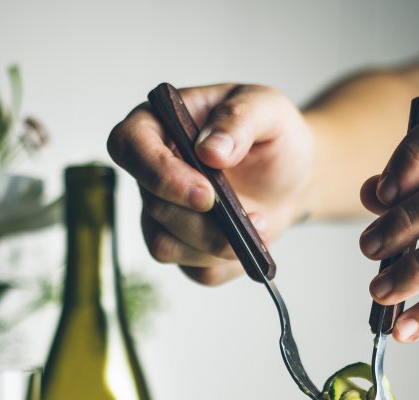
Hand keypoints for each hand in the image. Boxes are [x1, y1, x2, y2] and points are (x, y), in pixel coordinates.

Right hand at [107, 84, 314, 284]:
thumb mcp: (268, 108)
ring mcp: (163, 215)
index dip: (158, 174)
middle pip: (154, 206)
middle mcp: (152, 172)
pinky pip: (197, 271)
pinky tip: (253, 241)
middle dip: (203, 221)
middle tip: (251, 215)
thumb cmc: (271, 135)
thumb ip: (239, 119)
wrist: (291, 177)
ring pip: (166, 246)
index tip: (205, 192)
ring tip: (261, 225)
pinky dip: (230, 262)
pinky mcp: (184, 250)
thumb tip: (210, 151)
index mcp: (159, 124)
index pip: (128, 146)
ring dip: (216, 244)